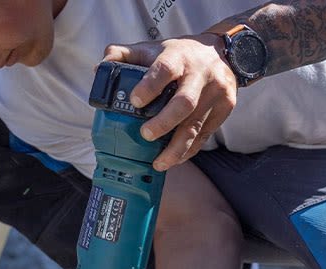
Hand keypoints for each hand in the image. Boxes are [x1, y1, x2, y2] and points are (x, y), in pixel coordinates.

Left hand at [101, 35, 237, 170]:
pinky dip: (189, 150)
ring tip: (159, 163)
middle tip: (145, 135)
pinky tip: (174, 158)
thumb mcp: (153, 48)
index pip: (165, 69)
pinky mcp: (225, 107)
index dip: (150, 86)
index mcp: (178, 57)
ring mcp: (216, 92)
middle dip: (163, 123)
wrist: (220, 51)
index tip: (135, 101)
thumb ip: (124, 55)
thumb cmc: (179, 54)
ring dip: (176, 148)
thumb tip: (100, 70)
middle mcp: (201, 74)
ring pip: (196, 125)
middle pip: (184, 103)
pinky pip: (205, 134)